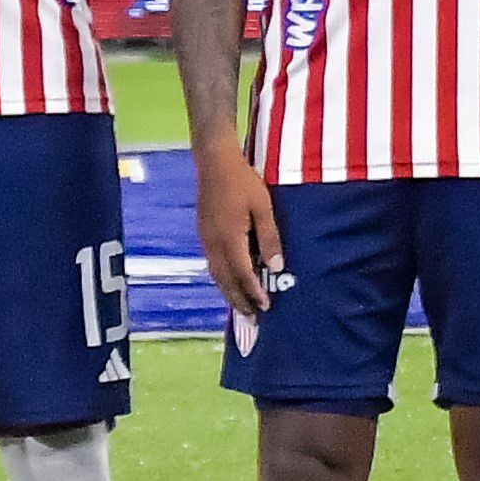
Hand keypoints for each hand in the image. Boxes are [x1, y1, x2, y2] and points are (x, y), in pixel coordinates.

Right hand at [192, 143, 284, 340]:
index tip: (266, 307)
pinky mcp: (203, 233)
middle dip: (240, 301)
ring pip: (216, 274)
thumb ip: (270, 239)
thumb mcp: (263, 208)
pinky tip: (229, 281)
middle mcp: (214, 244)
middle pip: (226, 281)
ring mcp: (206, 239)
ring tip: (241, 306)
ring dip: (229, 293)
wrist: (214, 161)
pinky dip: (222, 279)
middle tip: (253, 319)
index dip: (254, 293)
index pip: (242, 275)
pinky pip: (212, 264)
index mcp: (230, 239)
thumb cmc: (243, 181)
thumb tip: (276, 267)